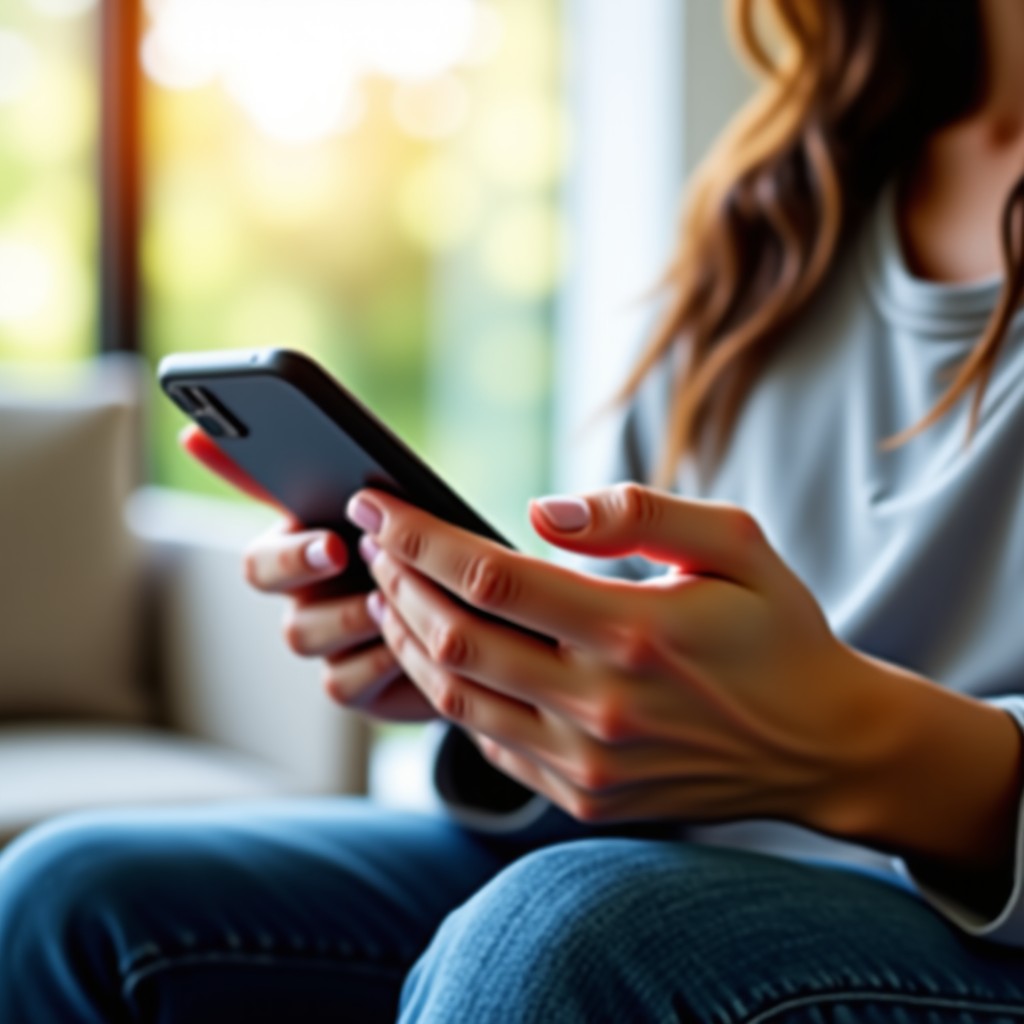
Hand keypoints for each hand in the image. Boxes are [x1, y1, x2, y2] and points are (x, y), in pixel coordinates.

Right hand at [180, 426, 435, 721]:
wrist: (486, 631)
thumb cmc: (440, 554)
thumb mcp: (414, 505)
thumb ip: (366, 474)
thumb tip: (294, 429)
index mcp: (307, 526)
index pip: (251, 490)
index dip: (236, 476)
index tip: (304, 502)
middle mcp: (301, 583)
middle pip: (259, 571)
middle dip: (296, 559)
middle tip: (339, 547)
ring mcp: (322, 636)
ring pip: (301, 630)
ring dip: (346, 613)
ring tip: (390, 597)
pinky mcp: (349, 684)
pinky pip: (340, 680)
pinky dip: (374, 661)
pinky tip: (405, 647)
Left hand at [349, 482, 876, 826]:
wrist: (822, 745)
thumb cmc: (778, 631)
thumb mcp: (735, 544)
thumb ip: (638, 514)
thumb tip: (537, 509)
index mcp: (636, 632)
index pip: (491, 577)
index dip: (419, 535)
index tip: (377, 501)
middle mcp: (602, 707)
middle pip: (454, 639)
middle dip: (396, 580)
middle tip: (373, 540)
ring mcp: (588, 765)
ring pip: (455, 697)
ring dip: (406, 637)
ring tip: (387, 590)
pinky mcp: (584, 798)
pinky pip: (486, 743)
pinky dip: (447, 692)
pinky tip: (438, 652)